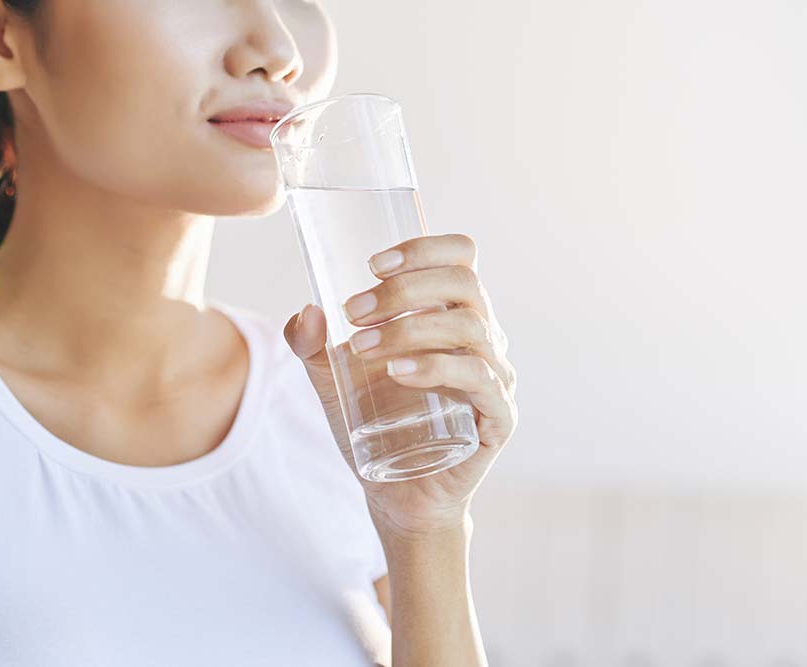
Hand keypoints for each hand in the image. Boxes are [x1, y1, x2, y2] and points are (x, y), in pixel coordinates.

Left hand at [283, 233, 517, 539]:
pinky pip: (479, 380)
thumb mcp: (332, 379)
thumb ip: (311, 346)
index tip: (372, 264)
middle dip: (404, 289)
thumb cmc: (376, 424)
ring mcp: (496, 376)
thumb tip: (307, 313)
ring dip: (411, 328)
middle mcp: (483, 337)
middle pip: (464, 284)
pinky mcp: (499, 416)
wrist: (400, 493)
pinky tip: (398, 372)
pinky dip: (437, 368)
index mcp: (452, 313)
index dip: (424, 248)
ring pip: (469, 329)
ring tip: (362, 347)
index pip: (461, 257)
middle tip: (353, 311)